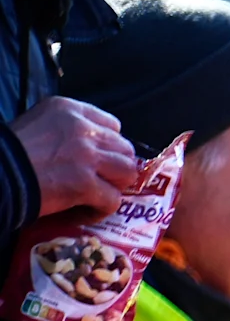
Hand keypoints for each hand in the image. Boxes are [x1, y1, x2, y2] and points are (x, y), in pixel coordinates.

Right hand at [12, 97, 135, 218]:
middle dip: (116, 167)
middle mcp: (81, 128)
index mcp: (67, 109)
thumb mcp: (39, 124)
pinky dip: (101, 210)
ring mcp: (85, 155)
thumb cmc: (11, 154)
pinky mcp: (85, 183)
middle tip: (100, 181)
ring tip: (96, 195)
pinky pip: (113, 200)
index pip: (113, 125)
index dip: (109, 146)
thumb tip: (96, 149)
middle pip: (124, 149)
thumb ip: (68, 130)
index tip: (100, 159)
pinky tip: (84, 211)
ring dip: (115, 187)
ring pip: (127, 172)